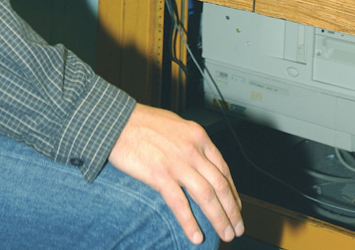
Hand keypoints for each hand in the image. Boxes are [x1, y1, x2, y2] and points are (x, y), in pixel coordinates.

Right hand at [108, 103, 243, 244]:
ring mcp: (177, 162)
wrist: (117, 120)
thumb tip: (200, 159)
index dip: (232, 190)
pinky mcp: (160, 174)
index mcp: (197, 136)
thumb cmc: (142, 121)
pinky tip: (196, 235)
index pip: (223, 168)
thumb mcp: (175, 125)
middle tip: (237, 227)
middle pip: (219, 185)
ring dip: (219, 219)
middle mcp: (192, 149)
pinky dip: (190, 222)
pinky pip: (180, 203)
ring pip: (206, 196)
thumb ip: (190, 142)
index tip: (236, 206)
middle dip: (231, 210)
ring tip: (224, 234)